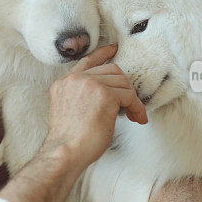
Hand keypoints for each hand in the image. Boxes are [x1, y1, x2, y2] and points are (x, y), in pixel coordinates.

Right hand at [44, 44, 147, 170]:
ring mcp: (90, 84)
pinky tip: (137, 118)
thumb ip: (81, 97)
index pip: (87, 61)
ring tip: (134, 115)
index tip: (113, 49)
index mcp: (64, 82)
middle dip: (125, 86)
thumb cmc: (69, 141)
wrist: (64, 152)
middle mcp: (76, 79)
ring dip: (132, 100)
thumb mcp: (69, 111)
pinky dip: (137, 108)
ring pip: (123, 83)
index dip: (103, 53)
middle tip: (130, 104)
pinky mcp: (105, 94)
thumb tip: (107, 96)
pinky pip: (129, 96)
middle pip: (112, 70)